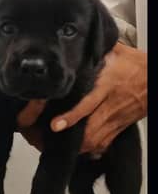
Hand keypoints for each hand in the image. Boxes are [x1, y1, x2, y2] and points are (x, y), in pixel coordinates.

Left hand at [17, 43, 146, 153]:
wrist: (155, 80)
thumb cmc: (135, 65)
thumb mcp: (115, 53)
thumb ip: (94, 51)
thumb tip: (73, 44)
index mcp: (107, 85)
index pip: (87, 104)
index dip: (71, 116)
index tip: (55, 125)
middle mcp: (110, 106)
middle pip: (90, 131)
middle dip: (69, 141)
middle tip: (46, 141)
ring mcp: (115, 119)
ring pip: (95, 142)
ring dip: (76, 147)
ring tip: (56, 147)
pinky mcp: (119, 128)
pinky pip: (102, 144)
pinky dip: (88, 149)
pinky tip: (76, 148)